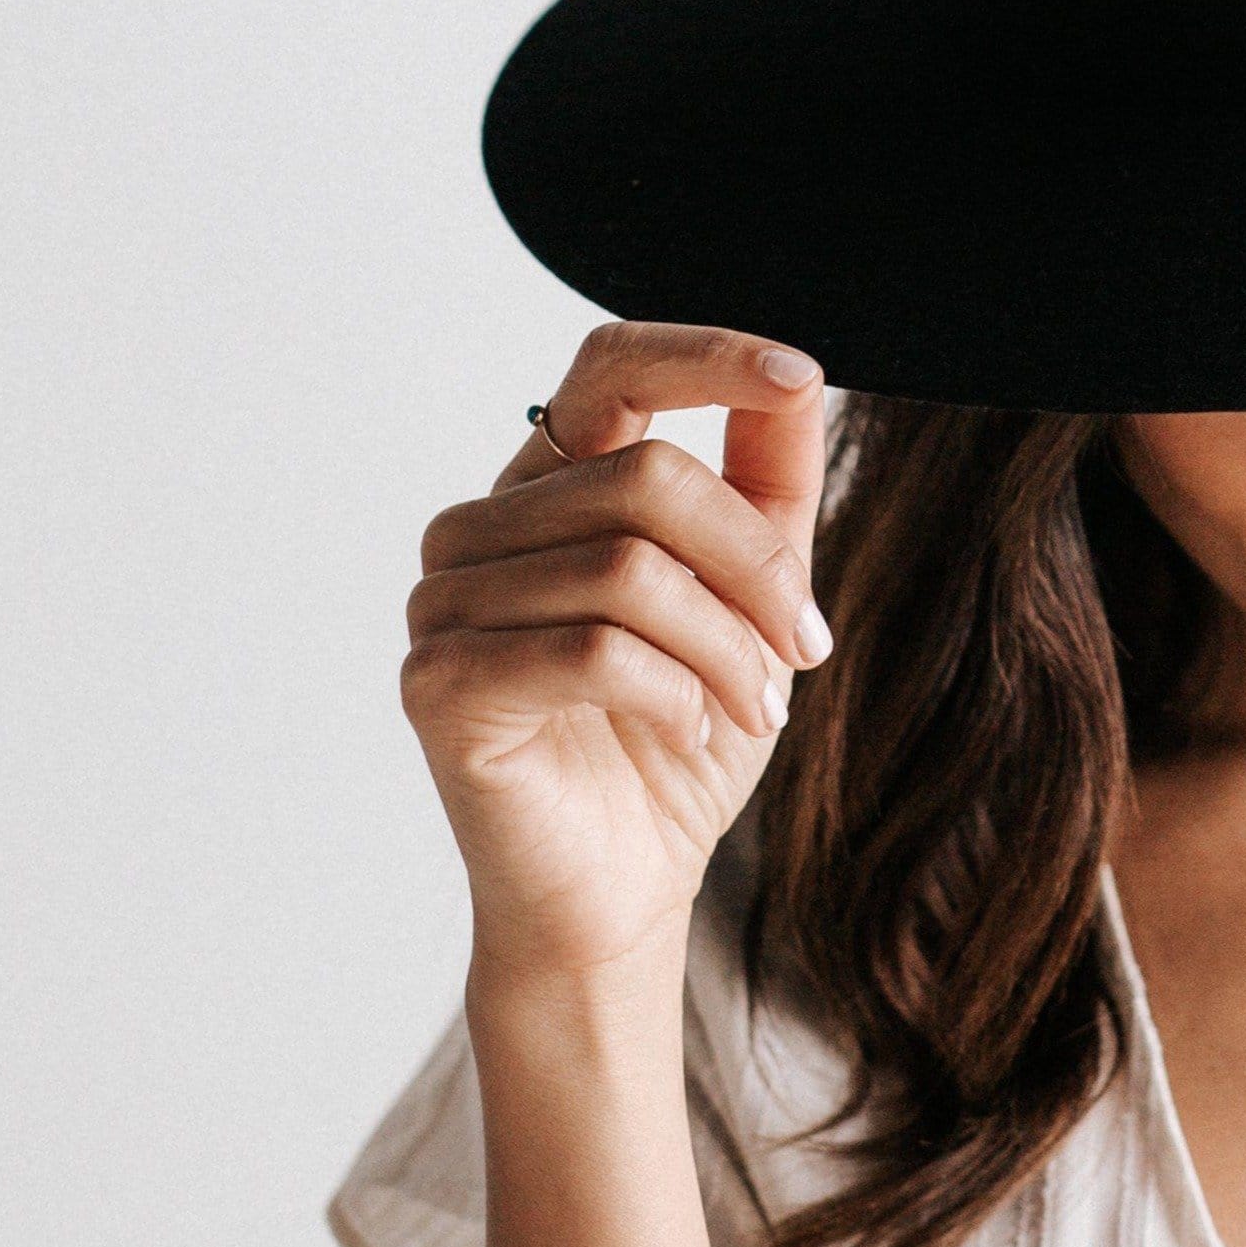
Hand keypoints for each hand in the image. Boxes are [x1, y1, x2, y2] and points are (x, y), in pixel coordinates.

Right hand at [399, 319, 835, 986]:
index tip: (799, 376)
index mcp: (549, 488)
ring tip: (755, 710)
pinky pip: (590, 650)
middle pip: (646, 475)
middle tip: (804, 647)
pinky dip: (674, 692)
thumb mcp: (750, 600)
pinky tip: (689, 731)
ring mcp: (444, 605)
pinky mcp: (441, 686)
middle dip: (756, 563)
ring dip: (727, 648)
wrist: (622, 891)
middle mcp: (479, 529)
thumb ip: (767, 488)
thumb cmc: (680, 739)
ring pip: (627, 569)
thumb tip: (799, 378)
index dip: (705, 355)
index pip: (608, 365)